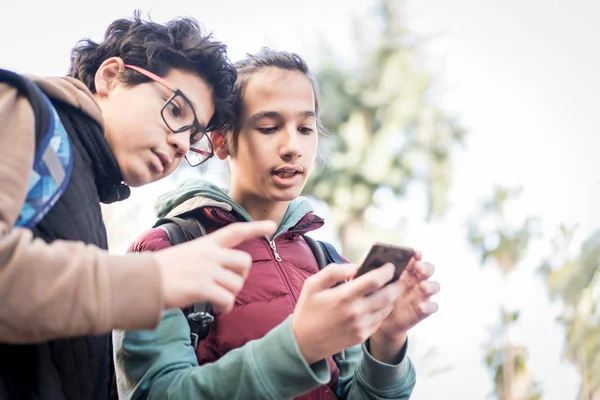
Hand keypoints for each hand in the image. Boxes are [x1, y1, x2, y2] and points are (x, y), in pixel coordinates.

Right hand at [154, 220, 276, 312]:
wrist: (141, 281)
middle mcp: (209, 254)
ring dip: (231, 296)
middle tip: (229, 286)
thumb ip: (206, 258)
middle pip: (245, 262)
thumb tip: (222, 273)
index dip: (255, 227)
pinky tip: (217, 309)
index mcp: (206, 244)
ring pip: (237, 284)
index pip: (235, 231)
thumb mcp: (186, 254)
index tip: (272, 225)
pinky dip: (225, 307)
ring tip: (219, 302)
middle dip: (242, 277)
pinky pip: (227, 299)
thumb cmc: (162, 272)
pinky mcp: (202, 287)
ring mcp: (206, 270)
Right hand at [292, 263, 402, 364]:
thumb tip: (354, 267)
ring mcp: (361, 326)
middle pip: (388, 295)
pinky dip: (383, 310)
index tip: (390, 265)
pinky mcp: (362, 336)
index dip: (387, 271)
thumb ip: (333, 271)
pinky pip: (379, 320)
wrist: (303, 342)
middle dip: (396, 284)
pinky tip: (378, 303)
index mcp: (344, 296)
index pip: (375, 280)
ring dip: (391, 297)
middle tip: (398, 276)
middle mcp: (356, 312)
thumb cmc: (308, 310)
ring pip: (386, 308)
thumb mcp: (312, 284)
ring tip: (390, 288)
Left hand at [370, 252, 439, 362]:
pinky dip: (429, 306)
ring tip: (422, 286)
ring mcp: (421, 295)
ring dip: (430, 285)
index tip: (414, 253)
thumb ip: (370, 274)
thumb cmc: (371, 296)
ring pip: (434, 286)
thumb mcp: (370, 284)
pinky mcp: (422, 310)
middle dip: (425, 267)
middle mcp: (415, 280)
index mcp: (404, 270)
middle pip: (428, 269)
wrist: (374, 320)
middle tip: (418, 268)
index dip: (416, 255)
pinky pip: (433, 307)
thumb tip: (357, 267)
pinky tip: (420, 306)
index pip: (414, 258)